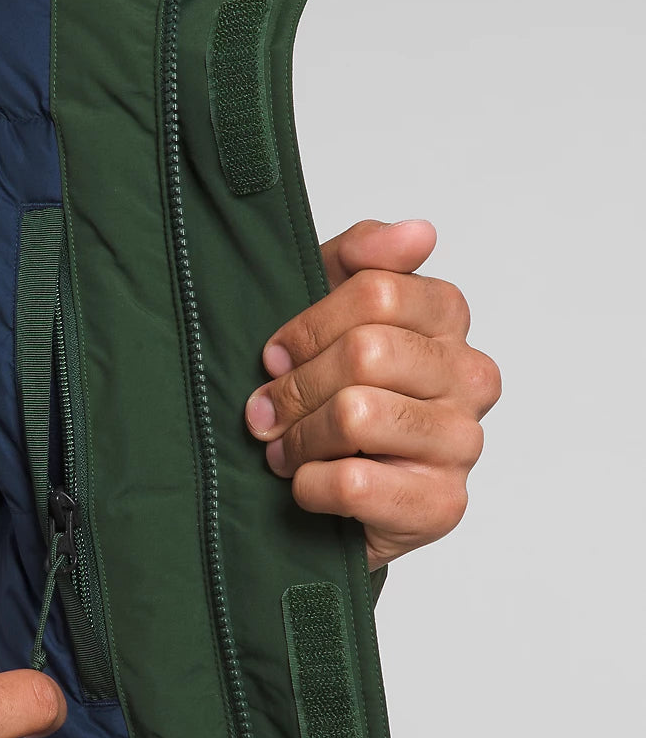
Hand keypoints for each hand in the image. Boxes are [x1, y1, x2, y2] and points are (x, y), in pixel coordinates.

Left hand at [244, 219, 499, 568]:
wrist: (325, 497)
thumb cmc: (326, 393)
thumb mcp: (325, 307)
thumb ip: (362, 257)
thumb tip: (418, 232)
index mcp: (446, 319)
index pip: (378, 290)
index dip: (308, 325)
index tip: (276, 353)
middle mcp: (470, 376)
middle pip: (366, 351)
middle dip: (297, 385)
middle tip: (268, 410)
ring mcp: (463, 442)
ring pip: (358, 414)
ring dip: (299, 438)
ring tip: (284, 450)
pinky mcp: (441, 505)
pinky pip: (354, 482)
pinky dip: (309, 485)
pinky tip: (306, 485)